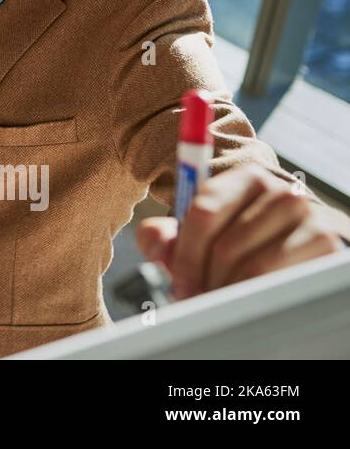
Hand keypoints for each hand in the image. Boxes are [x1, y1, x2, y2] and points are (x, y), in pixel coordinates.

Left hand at [136, 163, 347, 298]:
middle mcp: (281, 191)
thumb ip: (170, 236)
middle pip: (226, 245)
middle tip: (194, 301)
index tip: (177, 282)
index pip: (204, 211)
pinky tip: (246, 302)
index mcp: (246, 179)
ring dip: (227, 292)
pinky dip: (254, 297)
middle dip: (203, 280)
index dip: (185, 253)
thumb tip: (155, 243)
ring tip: (217, 304)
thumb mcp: (208, 233)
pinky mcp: (327, 244)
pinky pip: (279, 280)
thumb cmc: (251, 241)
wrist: (309, 247)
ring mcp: (308, 216)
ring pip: (251, 266)